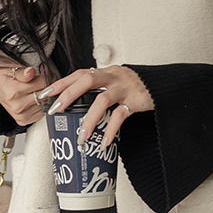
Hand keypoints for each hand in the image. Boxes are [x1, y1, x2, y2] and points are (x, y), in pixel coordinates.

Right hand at [0, 64, 56, 126]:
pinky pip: (42, 111)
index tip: (44, 71)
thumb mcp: (9, 69)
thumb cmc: (4, 79)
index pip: (42, 83)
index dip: (46, 75)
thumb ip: (21, 71)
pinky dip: (42, 104)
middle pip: (45, 94)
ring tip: (38, 87)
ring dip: (46, 95)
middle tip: (43, 78)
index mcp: (13, 92)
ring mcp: (21, 115)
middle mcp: (17, 106)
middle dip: (48, 84)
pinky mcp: (24, 120)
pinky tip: (36, 97)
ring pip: (46, 103)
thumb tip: (30, 71)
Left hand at [37, 65, 153, 145]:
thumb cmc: (139, 86)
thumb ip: (101, 88)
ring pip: (102, 100)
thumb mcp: (118, 82)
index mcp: (107, 72)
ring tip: (81, 136)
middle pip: (87, 80)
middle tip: (56, 110)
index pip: (80, 73)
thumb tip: (78, 103)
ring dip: (89, 119)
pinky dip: (111, 129)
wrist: (166, 86)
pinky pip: (120, 116)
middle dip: (68, 95)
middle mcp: (115, 76)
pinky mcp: (137, 100)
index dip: (62, 82)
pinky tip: (105, 141)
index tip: (46, 93)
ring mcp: (126, 88)